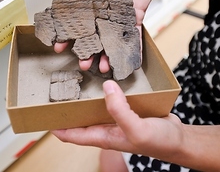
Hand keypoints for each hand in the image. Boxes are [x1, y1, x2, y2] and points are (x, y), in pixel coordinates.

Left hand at [52, 80, 183, 157]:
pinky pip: (111, 97)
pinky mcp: (126, 108)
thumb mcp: (136, 129)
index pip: (71, 135)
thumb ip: (119, 110)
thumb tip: (106, 87)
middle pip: (79, 118)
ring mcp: (115, 117)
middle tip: (57, 88)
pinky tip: (104, 78)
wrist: (179, 139)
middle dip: (67, 107)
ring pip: (95, 105)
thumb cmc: (158, 142)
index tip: (41, 115)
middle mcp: (105, 127)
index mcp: (102, 136)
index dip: (55, 126)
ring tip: (77, 78)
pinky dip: (106, 89)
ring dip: (86, 95)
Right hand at [55, 0, 159, 70]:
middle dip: (87, 50)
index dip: (68, 32)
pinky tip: (128, 60)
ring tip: (102, 67)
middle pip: (93, 35)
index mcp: (93, 0)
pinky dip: (133, 48)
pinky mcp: (134, 19)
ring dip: (107, 54)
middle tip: (82, 62)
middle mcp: (104, 12)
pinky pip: (133, 36)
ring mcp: (119, 18)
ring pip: (111, 39)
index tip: (60, 44)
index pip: (78, 19)